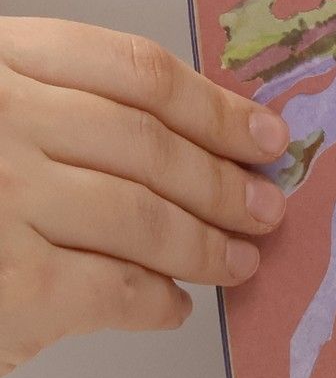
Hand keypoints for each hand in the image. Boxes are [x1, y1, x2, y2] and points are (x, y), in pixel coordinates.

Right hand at [0, 19, 289, 376]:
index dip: (213, 105)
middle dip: (222, 182)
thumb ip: (51, 102)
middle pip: (150, 145)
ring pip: (143, 216)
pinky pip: (113, 290)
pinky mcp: (9, 284)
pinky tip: (169, 307)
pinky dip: (157, 302)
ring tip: (237, 261)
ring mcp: (1, 199)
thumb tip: (185, 138)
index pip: (133, 70)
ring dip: (207, 244)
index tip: (261, 132)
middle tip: (266, 207)